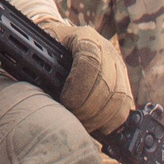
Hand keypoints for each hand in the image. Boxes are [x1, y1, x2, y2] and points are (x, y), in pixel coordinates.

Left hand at [45, 19, 135, 137]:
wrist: (65, 41)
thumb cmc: (51, 47)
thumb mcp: (44, 47)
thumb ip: (42, 61)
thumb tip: (38, 79)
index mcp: (86, 37)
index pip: (90, 61)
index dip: (79, 86)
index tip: (65, 101)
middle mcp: (107, 50)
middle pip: (107, 83)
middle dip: (88, 107)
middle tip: (73, 118)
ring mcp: (119, 66)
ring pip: (120, 96)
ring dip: (101, 117)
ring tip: (83, 125)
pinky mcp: (125, 82)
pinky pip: (126, 106)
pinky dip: (112, 120)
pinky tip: (97, 126)